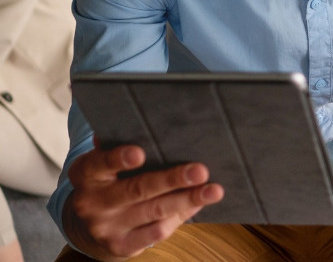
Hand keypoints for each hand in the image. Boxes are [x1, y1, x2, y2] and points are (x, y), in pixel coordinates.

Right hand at [64, 139, 222, 260]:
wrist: (90, 225)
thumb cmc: (108, 180)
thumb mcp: (103, 162)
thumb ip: (118, 144)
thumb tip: (141, 121)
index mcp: (85, 174)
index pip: (98, 164)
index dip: (118, 159)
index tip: (140, 153)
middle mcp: (91, 202)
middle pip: (136, 189)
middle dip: (171, 179)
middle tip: (200, 171)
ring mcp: (105, 228)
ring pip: (153, 212)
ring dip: (187, 200)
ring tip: (213, 190)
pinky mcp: (121, 246)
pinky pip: (156, 232)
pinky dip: (180, 216)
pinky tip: (197, 204)